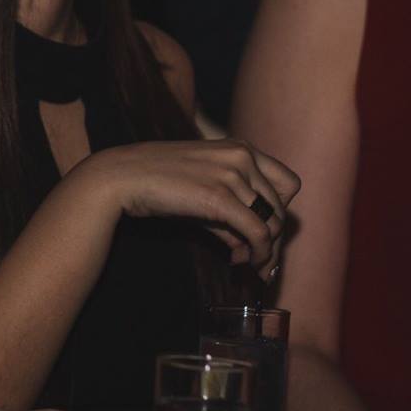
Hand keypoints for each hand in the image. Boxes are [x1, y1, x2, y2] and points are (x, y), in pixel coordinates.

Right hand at [68, 139, 299, 269]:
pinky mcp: (220, 197)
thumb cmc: (158, 183)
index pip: (288, 183)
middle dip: (271, 236)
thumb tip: (250, 247)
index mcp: (241, 148)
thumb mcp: (202, 188)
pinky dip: (257, 253)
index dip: (279, 211)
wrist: (122, 177)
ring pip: (271, 222)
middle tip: (253, 256)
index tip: (263, 229)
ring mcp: (232, 175)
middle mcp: (243, 157)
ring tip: (243, 261)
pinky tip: (243, 263)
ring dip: (263, 249)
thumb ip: (231, 211)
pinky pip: (257, 232)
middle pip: (281, 208)